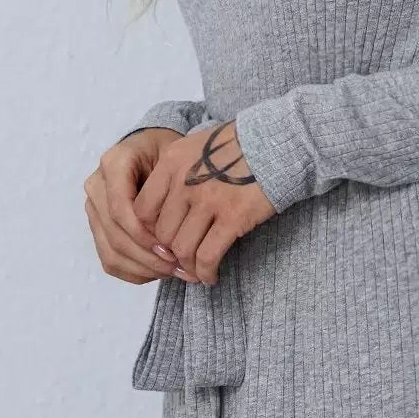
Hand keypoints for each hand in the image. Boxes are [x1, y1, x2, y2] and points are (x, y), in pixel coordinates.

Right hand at [85, 127, 193, 283]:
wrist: (153, 150)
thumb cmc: (170, 153)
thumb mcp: (176, 159)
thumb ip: (171, 189)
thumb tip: (173, 236)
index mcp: (113, 164)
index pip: (119, 209)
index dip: (143, 234)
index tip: (171, 249)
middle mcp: (96, 186)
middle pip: (115, 234)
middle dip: (148, 257)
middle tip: (180, 267)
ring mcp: (94, 209)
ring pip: (110, 252)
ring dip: (143, 268)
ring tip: (175, 272)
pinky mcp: (97, 227)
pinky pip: (109, 260)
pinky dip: (135, 272)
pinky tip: (159, 272)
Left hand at [131, 118, 275, 284]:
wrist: (275, 142)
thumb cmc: (236, 145)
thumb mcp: (195, 147)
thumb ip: (174, 173)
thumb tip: (163, 212)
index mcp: (171, 163)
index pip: (142, 209)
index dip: (150, 232)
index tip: (163, 239)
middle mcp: (184, 182)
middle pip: (162, 233)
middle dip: (169, 253)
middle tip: (180, 260)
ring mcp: (208, 201)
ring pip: (182, 248)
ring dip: (188, 266)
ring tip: (196, 270)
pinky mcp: (232, 217)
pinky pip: (207, 255)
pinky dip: (206, 271)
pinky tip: (210, 275)